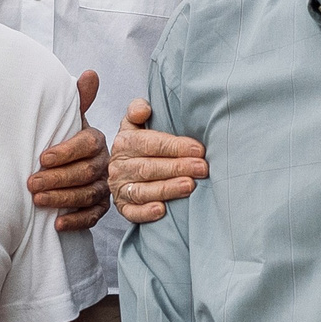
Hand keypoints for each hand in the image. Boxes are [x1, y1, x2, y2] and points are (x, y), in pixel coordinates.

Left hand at [30, 71, 109, 232]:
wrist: (64, 166)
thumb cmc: (63, 140)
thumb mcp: (68, 119)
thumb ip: (78, 99)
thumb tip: (91, 74)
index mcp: (97, 140)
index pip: (87, 144)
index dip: (66, 152)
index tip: (42, 158)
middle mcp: (104, 164)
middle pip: (85, 172)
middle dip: (57, 178)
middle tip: (32, 183)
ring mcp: (104, 187)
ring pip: (88, 195)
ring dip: (62, 199)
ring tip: (38, 200)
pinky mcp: (100, 207)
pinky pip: (92, 217)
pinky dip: (75, 221)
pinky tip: (56, 224)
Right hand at [110, 99, 205, 224]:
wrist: (124, 167)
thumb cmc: (140, 144)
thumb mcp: (135, 124)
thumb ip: (138, 111)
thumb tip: (143, 109)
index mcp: (124, 142)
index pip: (149, 143)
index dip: (174, 146)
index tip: (198, 149)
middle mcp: (118, 166)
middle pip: (148, 167)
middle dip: (177, 167)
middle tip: (202, 168)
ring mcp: (119, 188)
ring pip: (142, 190)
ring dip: (167, 189)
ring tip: (190, 186)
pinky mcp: (122, 207)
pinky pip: (132, 212)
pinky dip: (145, 212)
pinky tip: (162, 211)